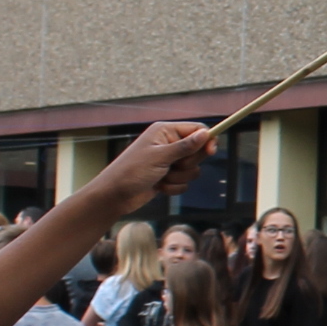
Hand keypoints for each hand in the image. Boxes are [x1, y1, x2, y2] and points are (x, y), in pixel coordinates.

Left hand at [95, 121, 213, 206]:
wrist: (115, 195)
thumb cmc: (132, 171)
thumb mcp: (160, 157)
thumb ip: (185, 146)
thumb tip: (205, 134)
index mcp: (165, 131)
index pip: (196, 130)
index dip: (206, 140)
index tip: (211, 151)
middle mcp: (168, 144)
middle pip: (197, 151)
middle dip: (187, 163)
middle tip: (172, 166)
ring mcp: (168, 161)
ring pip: (192, 169)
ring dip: (179, 177)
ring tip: (161, 178)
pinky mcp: (168, 176)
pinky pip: (184, 182)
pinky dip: (173, 187)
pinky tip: (158, 186)